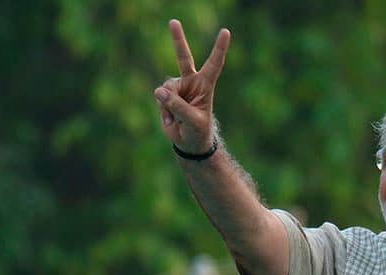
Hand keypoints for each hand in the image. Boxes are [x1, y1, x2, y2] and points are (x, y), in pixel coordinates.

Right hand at [154, 19, 229, 152]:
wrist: (189, 142)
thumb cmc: (198, 132)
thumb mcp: (192, 121)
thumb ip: (178, 106)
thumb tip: (159, 91)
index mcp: (206, 85)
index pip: (214, 64)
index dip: (219, 48)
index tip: (226, 31)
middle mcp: (191, 82)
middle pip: (183, 57)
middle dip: (178, 39)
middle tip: (173, 21)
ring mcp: (178, 87)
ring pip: (166, 87)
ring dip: (170, 104)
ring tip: (178, 117)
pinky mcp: (166, 95)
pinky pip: (159, 97)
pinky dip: (163, 109)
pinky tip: (171, 117)